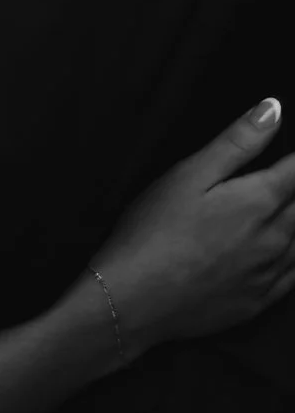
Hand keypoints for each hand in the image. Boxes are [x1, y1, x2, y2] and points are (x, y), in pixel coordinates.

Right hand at [90, 99, 294, 362]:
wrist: (134, 302)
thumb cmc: (153, 230)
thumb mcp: (189, 174)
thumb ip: (237, 142)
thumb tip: (274, 109)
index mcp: (259, 202)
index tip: (294, 152)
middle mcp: (275, 240)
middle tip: (290, 179)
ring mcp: (268, 275)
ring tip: (289, 209)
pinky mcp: (257, 303)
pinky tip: (289, 251)